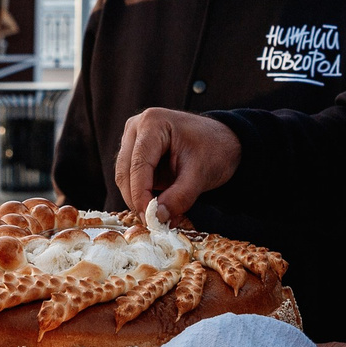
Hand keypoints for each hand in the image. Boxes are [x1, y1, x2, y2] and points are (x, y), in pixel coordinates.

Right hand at [115, 108, 240, 224]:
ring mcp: (133, 139)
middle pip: (125, 171)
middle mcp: (136, 127)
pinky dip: (141, 196)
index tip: (150, 219)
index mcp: (153, 123)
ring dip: (137, 200)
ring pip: (124, 177)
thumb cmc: (214, 149)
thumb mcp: (201, 174)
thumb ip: (180, 196)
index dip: (141, 195)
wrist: (221, 142)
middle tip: (153, 223)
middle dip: (137, 200)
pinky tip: (158, 208)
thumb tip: (158, 218)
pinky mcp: (134, 153)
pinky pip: (130, 179)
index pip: (138, 164)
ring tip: (159, 218)